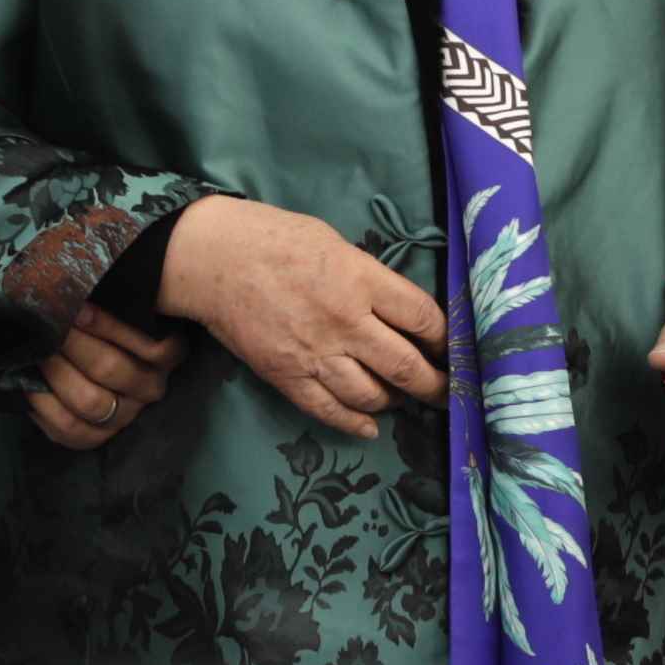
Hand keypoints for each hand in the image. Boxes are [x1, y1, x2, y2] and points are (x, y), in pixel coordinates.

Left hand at [27, 304, 182, 452]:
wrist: (87, 353)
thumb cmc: (107, 319)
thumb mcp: (122, 304)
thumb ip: (114, 296)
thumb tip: (84, 284)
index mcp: (169, 351)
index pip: (151, 345)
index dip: (107, 326)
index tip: (76, 307)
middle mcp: (152, 386)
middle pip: (111, 369)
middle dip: (72, 344)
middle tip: (46, 323)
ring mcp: (127, 415)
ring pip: (91, 402)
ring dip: (56, 373)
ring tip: (36, 350)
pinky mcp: (100, 436)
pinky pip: (71, 430)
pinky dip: (45, 407)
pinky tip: (29, 384)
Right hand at [162, 196, 445, 435]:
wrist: (210, 259)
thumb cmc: (273, 238)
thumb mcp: (335, 243)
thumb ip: (369, 279)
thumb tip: (397, 310)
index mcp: (362, 281)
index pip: (424, 319)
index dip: (446, 339)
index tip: (453, 348)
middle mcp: (347, 323)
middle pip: (407, 367)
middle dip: (434, 385)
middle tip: (446, 391)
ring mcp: (317, 355)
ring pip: (373, 395)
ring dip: (395, 401)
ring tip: (401, 397)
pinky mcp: (287, 377)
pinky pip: (330, 410)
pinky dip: (355, 422)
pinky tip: (370, 426)